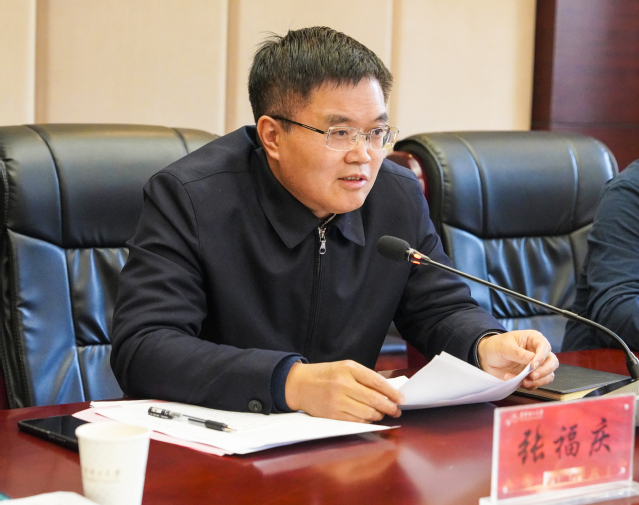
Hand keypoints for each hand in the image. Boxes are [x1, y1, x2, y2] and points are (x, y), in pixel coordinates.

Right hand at [284, 360, 404, 422]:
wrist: (298, 384)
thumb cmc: (324, 374)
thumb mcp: (344, 367)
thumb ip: (363, 376)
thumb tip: (386, 390)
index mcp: (348, 368)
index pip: (377, 382)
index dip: (392, 392)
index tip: (401, 399)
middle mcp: (343, 384)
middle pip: (374, 399)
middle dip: (389, 407)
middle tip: (396, 411)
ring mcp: (337, 400)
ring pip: (367, 412)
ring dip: (379, 415)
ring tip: (381, 414)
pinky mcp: (332, 414)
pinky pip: (356, 421)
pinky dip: (366, 421)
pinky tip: (369, 418)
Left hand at [477, 330, 557, 389]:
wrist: (486, 357)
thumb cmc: (496, 346)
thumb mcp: (504, 347)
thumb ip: (519, 353)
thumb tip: (533, 360)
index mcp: (533, 339)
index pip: (545, 347)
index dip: (541, 357)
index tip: (532, 365)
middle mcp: (537, 352)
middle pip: (552, 362)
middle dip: (544, 371)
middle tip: (532, 376)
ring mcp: (535, 366)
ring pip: (548, 375)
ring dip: (538, 381)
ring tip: (523, 381)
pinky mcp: (530, 376)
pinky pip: (536, 383)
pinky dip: (529, 385)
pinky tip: (516, 381)